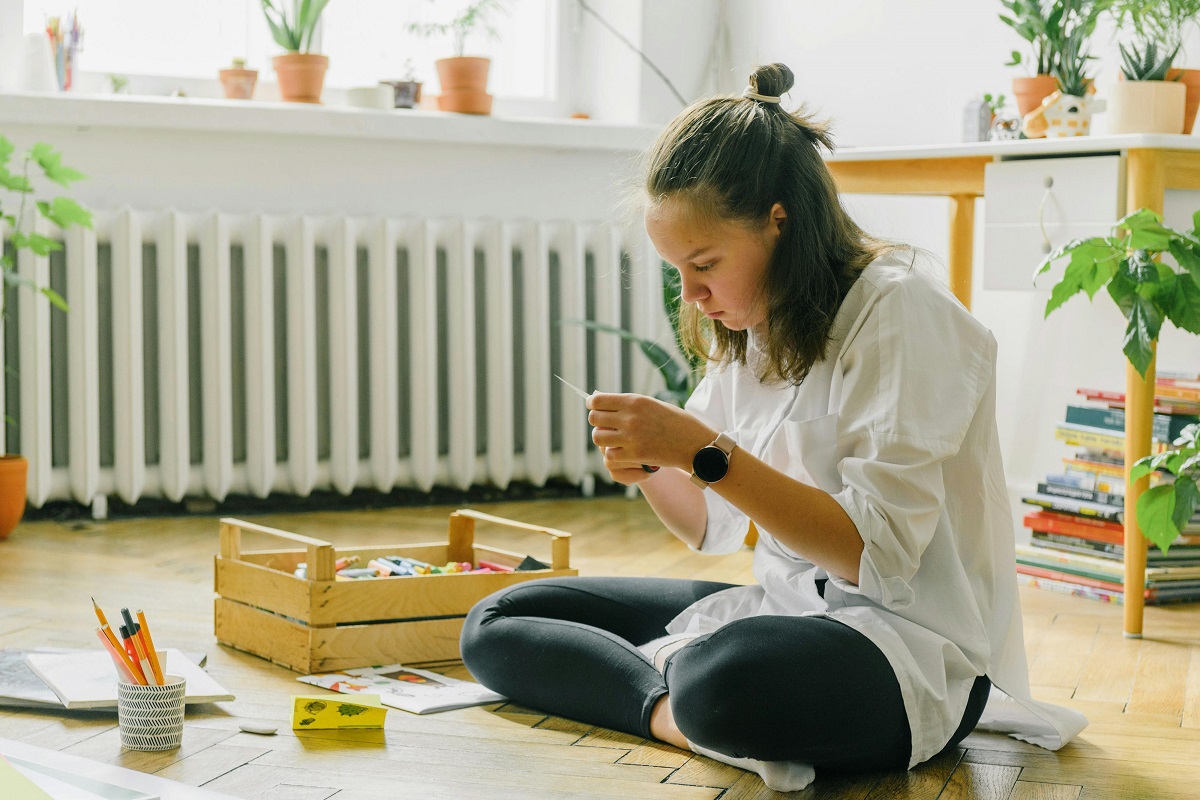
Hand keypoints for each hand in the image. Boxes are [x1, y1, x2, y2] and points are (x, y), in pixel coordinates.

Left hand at [586, 392, 714, 483]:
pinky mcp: (635, 455)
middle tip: (606, 425)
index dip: (592, 405)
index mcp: (634, 401)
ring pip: (598, 438)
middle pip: (594, 419)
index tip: (593, 407)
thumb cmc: (675, 422)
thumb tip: (597, 397)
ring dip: (603, 439)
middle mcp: (630, 417)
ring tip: (613, 439)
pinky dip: (614, 453)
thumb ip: (626, 403)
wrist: (695, 443)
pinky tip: (624, 451)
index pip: (598, 401)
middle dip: (597, 422)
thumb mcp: (651, 404)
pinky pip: (610, 454)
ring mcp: (631, 437)